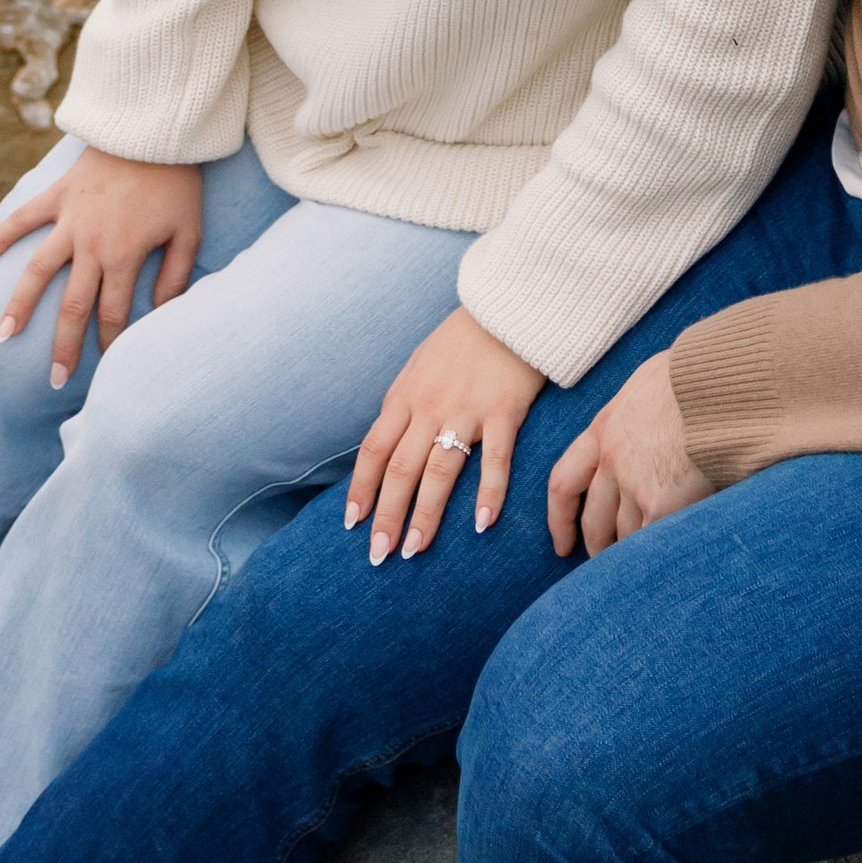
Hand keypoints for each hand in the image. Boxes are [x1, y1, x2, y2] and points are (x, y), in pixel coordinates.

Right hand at [0, 147, 204, 387]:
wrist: (155, 130)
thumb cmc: (177, 182)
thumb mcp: (189, 231)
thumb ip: (176, 276)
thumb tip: (159, 313)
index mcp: (124, 256)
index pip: (113, 313)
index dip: (109, 344)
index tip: (105, 368)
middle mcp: (90, 244)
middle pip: (72, 305)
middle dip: (63, 346)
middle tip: (55, 380)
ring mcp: (68, 220)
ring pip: (37, 271)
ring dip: (19, 305)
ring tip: (3, 335)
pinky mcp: (56, 195)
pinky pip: (21, 219)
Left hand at [347, 307, 545, 562]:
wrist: (507, 308)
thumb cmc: (461, 341)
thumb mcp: (418, 367)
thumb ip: (404, 405)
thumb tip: (387, 444)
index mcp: (405, 396)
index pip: (374, 451)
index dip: (362, 489)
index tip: (354, 523)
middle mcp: (430, 407)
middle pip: (401, 469)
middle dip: (388, 515)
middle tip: (380, 553)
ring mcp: (467, 410)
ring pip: (439, 471)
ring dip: (426, 515)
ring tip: (415, 549)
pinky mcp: (504, 412)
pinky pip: (495, 460)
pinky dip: (489, 493)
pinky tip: (483, 524)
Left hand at [546, 353, 710, 560]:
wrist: (717, 383)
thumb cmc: (693, 377)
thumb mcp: (646, 388)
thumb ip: (634, 418)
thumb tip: (643, 427)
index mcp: (603, 429)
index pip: (564, 482)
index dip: (560, 519)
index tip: (563, 544)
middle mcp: (611, 459)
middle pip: (594, 520)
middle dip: (597, 548)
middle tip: (608, 565)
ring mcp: (633, 482)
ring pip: (625, 535)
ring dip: (634, 552)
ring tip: (649, 565)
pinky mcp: (660, 501)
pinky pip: (651, 539)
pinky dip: (657, 552)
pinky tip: (668, 559)